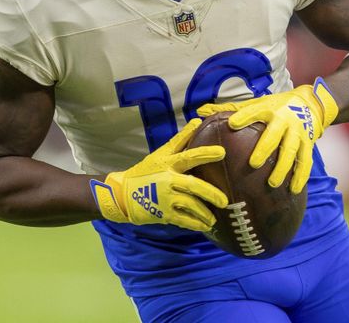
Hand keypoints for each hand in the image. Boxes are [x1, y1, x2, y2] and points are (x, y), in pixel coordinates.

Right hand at [90, 118, 228, 231]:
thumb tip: (197, 121)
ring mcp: (165, 198)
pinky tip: (205, 226)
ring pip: (190, 205)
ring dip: (205, 213)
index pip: (188, 156)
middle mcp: (167, 180)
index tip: (221, 152)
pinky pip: (183, 220)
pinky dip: (196, 224)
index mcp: (167, 163)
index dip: (204, 154)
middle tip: (225, 201)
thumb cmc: (145, 172)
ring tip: (214, 219)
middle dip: (211, 193)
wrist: (123, 194)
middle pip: (193, 185)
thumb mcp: (160, 154)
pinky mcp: (163, 213)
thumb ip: (180, 140)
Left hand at [197, 78, 338, 193]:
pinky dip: (301, 176)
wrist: (308, 104)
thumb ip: (229, 109)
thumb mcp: (255, 103)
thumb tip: (201, 111)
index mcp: (268, 110)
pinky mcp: (308, 144)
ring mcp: (298, 133)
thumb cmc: (274, 106)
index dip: (244, 117)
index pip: (254, 112)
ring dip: (283, 168)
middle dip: (265, 149)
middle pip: (274, 135)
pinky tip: (294, 190)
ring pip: (291, 152)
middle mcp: (284, 121)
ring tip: (272, 183)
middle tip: (253, 164)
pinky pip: (305, 162)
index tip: (232, 124)